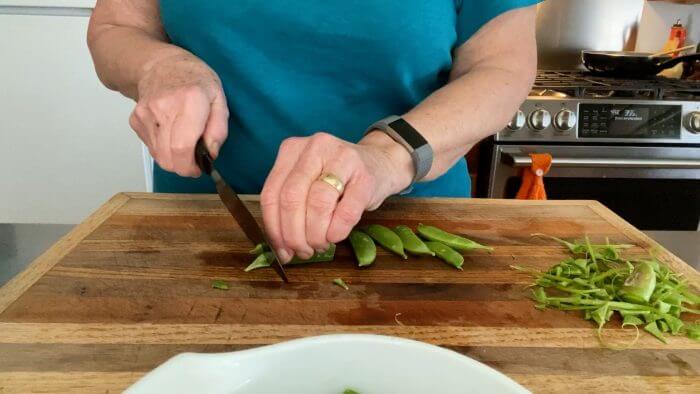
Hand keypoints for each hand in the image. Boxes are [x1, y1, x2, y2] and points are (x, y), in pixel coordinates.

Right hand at [129, 54, 228, 176]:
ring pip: (158, 156)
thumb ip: (218, 129)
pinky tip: (171, 134)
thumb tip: (210, 154)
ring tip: (184, 143)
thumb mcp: (218, 98)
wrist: (161, 65)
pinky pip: (151, 148)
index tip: (199, 167)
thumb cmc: (194, 80)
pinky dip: (163, 149)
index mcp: (190, 101)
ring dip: (173, 159)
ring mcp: (145, 114)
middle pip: (168, 157)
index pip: (182, 147)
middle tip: (194, 160)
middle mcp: (164, 108)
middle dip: (183, 167)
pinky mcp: (136, 120)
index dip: (191, 166)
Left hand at [260, 131, 413, 261]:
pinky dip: (337, 231)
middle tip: (303, 251)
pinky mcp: (365, 175)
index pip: (271, 194)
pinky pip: (346, 211)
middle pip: (291, 199)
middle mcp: (314, 147)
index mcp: (292, 149)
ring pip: (317, 204)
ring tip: (320, 245)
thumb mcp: (308, 183)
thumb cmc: (339, 179)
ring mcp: (342, 157)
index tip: (283, 250)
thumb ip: (291, 208)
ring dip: (316, 235)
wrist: (381, 164)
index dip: (274, 229)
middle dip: (294, 235)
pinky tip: (335, 237)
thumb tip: (282, 249)